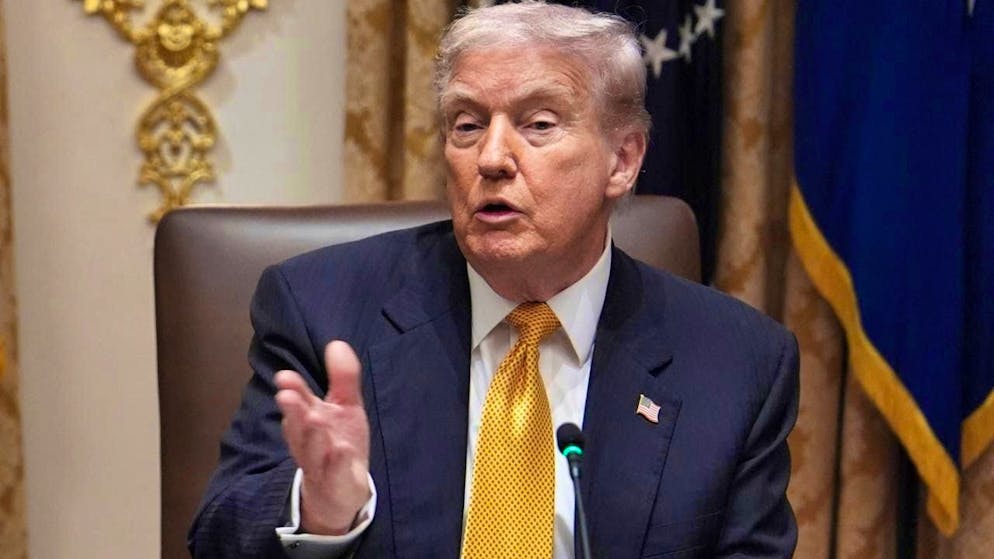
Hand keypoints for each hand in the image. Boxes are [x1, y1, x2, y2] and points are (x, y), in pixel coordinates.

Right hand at [274, 340, 370, 534]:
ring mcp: (321, 465)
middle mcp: (310, 442)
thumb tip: (337, 343)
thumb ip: (342, 377)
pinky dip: (337, 463)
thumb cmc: (338, 444)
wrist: (340, 493)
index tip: (285, 377)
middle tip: (287, 396)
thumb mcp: (345, 407)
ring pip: (312, 451)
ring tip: (315, 418)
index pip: (298, 404)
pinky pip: (334, 474)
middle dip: (294, 411)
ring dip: (312, 435)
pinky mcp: (335, 485)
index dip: (293, 391)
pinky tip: (341, 449)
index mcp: (310, 420)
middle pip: (299, 427)